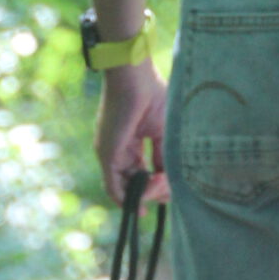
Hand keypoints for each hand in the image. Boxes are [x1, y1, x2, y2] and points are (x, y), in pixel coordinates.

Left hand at [93, 61, 168, 205]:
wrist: (134, 77)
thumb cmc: (152, 95)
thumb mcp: (165, 132)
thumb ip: (164, 157)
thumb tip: (168, 179)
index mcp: (132, 141)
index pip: (142, 172)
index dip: (157, 187)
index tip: (171, 193)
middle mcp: (118, 150)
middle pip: (134, 183)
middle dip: (154, 192)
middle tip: (169, 192)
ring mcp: (110, 153)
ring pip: (124, 188)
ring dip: (145, 195)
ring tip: (162, 189)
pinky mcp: (106, 154)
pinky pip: (113, 186)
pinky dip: (127, 198)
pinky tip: (143, 202)